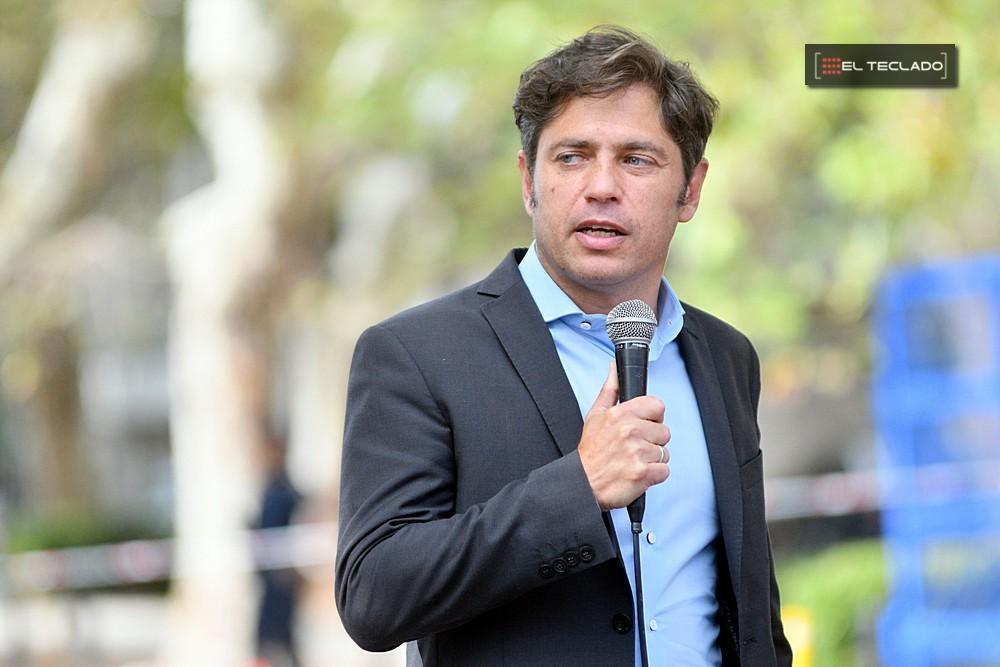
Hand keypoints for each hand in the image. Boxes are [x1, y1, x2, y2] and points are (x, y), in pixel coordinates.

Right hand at [577, 362, 669, 509]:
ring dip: (652, 459)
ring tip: (633, 461)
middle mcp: (630, 431)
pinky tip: (638, 473)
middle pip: (664, 431)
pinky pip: (664, 470)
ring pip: (664, 452)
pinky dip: (654, 475)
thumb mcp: (595, 416)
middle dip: (652, 441)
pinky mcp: (643, 473)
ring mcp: (637, 452)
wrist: (583, 484)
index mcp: (620, 414)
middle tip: (633, 448)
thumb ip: (610, 390)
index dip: (652, 418)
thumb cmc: (590, 452)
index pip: (657, 405)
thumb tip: (614, 369)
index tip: (643, 426)